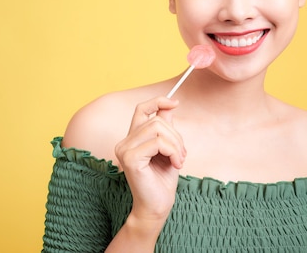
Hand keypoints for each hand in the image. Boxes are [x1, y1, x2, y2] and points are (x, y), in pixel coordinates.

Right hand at [114, 96, 184, 222]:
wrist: (157, 206)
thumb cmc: (162, 180)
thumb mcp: (169, 149)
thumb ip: (166, 128)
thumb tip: (170, 106)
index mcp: (132, 138)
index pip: (141, 109)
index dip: (158, 101)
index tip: (175, 102)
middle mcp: (124, 142)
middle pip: (156, 120)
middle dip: (176, 135)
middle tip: (182, 154)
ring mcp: (124, 150)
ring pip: (158, 129)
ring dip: (176, 144)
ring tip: (179, 159)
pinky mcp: (130, 159)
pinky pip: (158, 143)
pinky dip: (173, 151)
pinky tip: (176, 164)